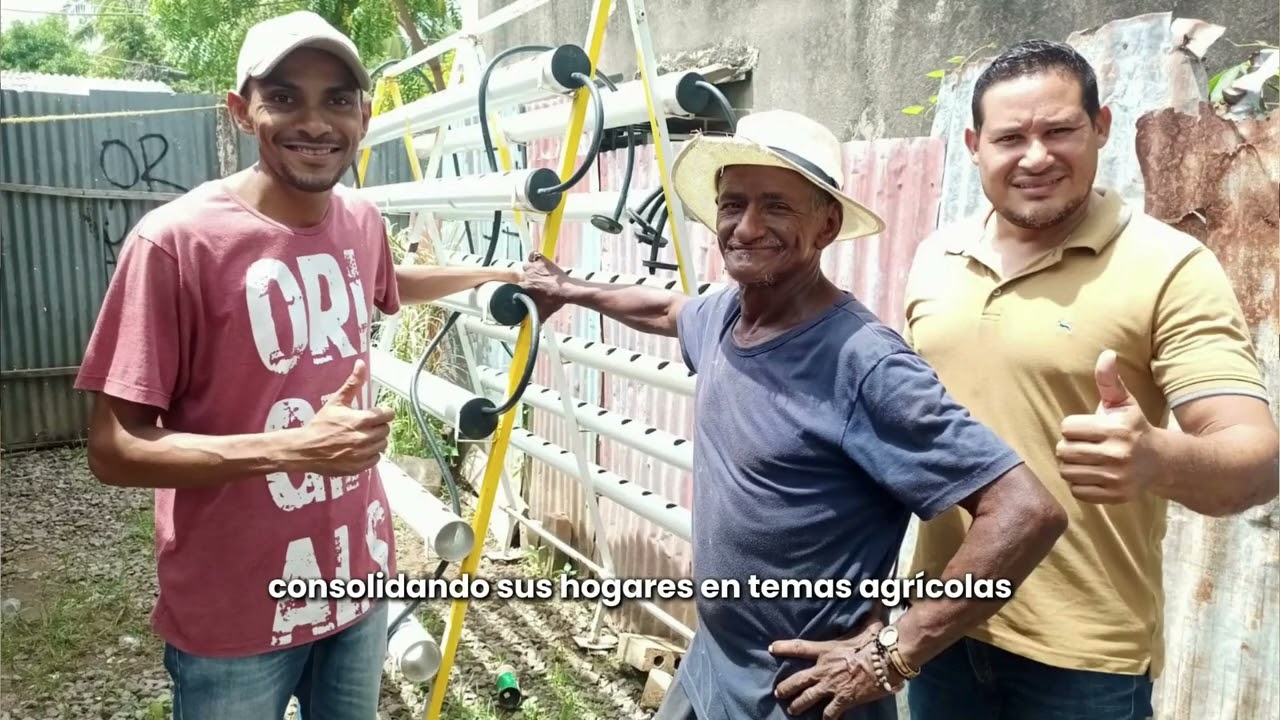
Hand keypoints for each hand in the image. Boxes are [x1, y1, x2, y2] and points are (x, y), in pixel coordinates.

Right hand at [291, 359, 393, 475]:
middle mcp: (364, 438)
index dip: (383, 413)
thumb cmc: (320, 424)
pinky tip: (359, 449)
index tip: (376, 414)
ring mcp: (362, 454)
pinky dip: (370, 454)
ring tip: (362, 437)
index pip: (388, 414)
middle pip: (386, 430)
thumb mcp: (336, 402)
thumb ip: (352, 384)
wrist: (305, 449)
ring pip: (382, 445)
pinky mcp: (359, 467)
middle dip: (378, 426)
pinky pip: (375, 459)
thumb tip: (361, 363)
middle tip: (365, 425)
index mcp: (361, 420)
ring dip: (375, 440)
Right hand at [519, 252, 571, 319]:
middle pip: (521, 275)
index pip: (516, 286)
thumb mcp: (544, 313)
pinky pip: (533, 255)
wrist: (568, 290)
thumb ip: (536, 320)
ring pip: (526, 266)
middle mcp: (527, 276)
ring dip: (530, 270)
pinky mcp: (541, 260)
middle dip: (527, 279)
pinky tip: (538, 263)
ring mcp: (534, 267)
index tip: (525, 290)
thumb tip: (535, 327)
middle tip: (535, 283)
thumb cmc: (556, 300)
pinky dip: (534, 257)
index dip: (521, 288)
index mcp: (525, 287)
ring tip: (537, 274)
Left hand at [770, 613, 891, 717]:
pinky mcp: (844, 700)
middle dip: (786, 687)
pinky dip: (827, 718)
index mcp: (826, 650)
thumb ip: (869, 611)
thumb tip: (879, 593)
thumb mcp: (869, 623)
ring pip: (808, 698)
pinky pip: (831, 712)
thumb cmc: (877, 641)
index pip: (799, 647)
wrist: (886, 661)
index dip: (783, 647)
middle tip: (777, 693)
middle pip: (798, 680)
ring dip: (798, 705)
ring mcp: (832, 686)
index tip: (771, 648)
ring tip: (792, 710)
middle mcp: (824, 669)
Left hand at [1056, 349, 1155, 503]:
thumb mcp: (1123, 402)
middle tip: (1083, 445)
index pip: (1067, 427)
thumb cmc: (1134, 427)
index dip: (1073, 426)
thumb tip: (1106, 354)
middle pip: (1064, 450)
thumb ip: (1109, 380)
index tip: (1086, 428)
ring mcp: (1116, 477)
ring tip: (1085, 459)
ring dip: (1071, 465)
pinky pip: (1077, 490)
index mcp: (1115, 429)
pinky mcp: (1114, 496)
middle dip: (1069, 446)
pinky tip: (1092, 473)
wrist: (1161, 462)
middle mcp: (1117, 454)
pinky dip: (1079, 483)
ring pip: (1067, 471)